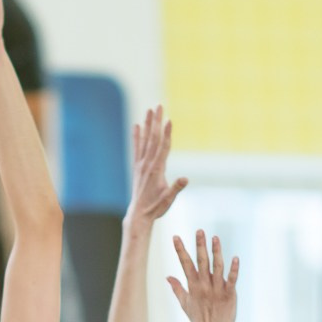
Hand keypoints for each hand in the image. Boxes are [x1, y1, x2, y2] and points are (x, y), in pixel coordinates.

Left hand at [126, 106, 185, 228]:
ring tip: (149, 111)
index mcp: (156, 170)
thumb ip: (176, 188)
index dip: (167, 133)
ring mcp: (141, 164)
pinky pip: (137, 148)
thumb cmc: (156, 208)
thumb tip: (185, 179)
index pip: (163, 147)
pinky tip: (136, 126)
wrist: (139, 214)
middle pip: (153, 138)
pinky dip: (136, 136)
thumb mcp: (169, 199)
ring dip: (147, 124)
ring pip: (145, 140)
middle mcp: (147, 164)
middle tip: (159, 106)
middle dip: (156, 122)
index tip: (169, 120)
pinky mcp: (137, 167)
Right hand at [167, 229, 238, 321]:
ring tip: (215, 238)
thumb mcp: (184, 303)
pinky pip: (232, 280)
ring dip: (216, 252)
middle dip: (200, 245)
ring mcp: (217, 289)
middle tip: (200, 230)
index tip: (175, 237)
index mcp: (193, 286)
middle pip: (202, 262)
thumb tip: (167, 276)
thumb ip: (177, 288)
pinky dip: (234, 269)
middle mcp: (204, 285)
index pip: (185, 264)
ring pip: (217, 267)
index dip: (180, 250)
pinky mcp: (229, 294)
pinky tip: (235, 258)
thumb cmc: (198, 320)